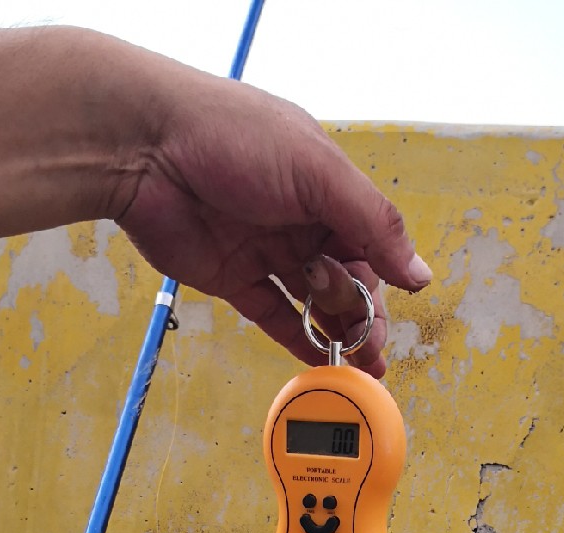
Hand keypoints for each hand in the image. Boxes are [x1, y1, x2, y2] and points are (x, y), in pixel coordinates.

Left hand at [109, 57, 430, 376]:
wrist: (144, 147)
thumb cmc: (230, 137)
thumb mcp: (317, 171)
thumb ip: (373, 223)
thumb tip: (419, 273)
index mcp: (326, 185)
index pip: (369, 243)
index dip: (382, 280)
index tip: (388, 314)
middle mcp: (299, 217)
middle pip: (345, 276)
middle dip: (361, 314)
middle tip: (370, 349)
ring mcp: (264, 249)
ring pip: (312, 300)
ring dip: (337, 332)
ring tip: (357, 364)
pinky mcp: (231, 277)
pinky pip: (273, 314)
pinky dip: (297, 339)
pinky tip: (319, 361)